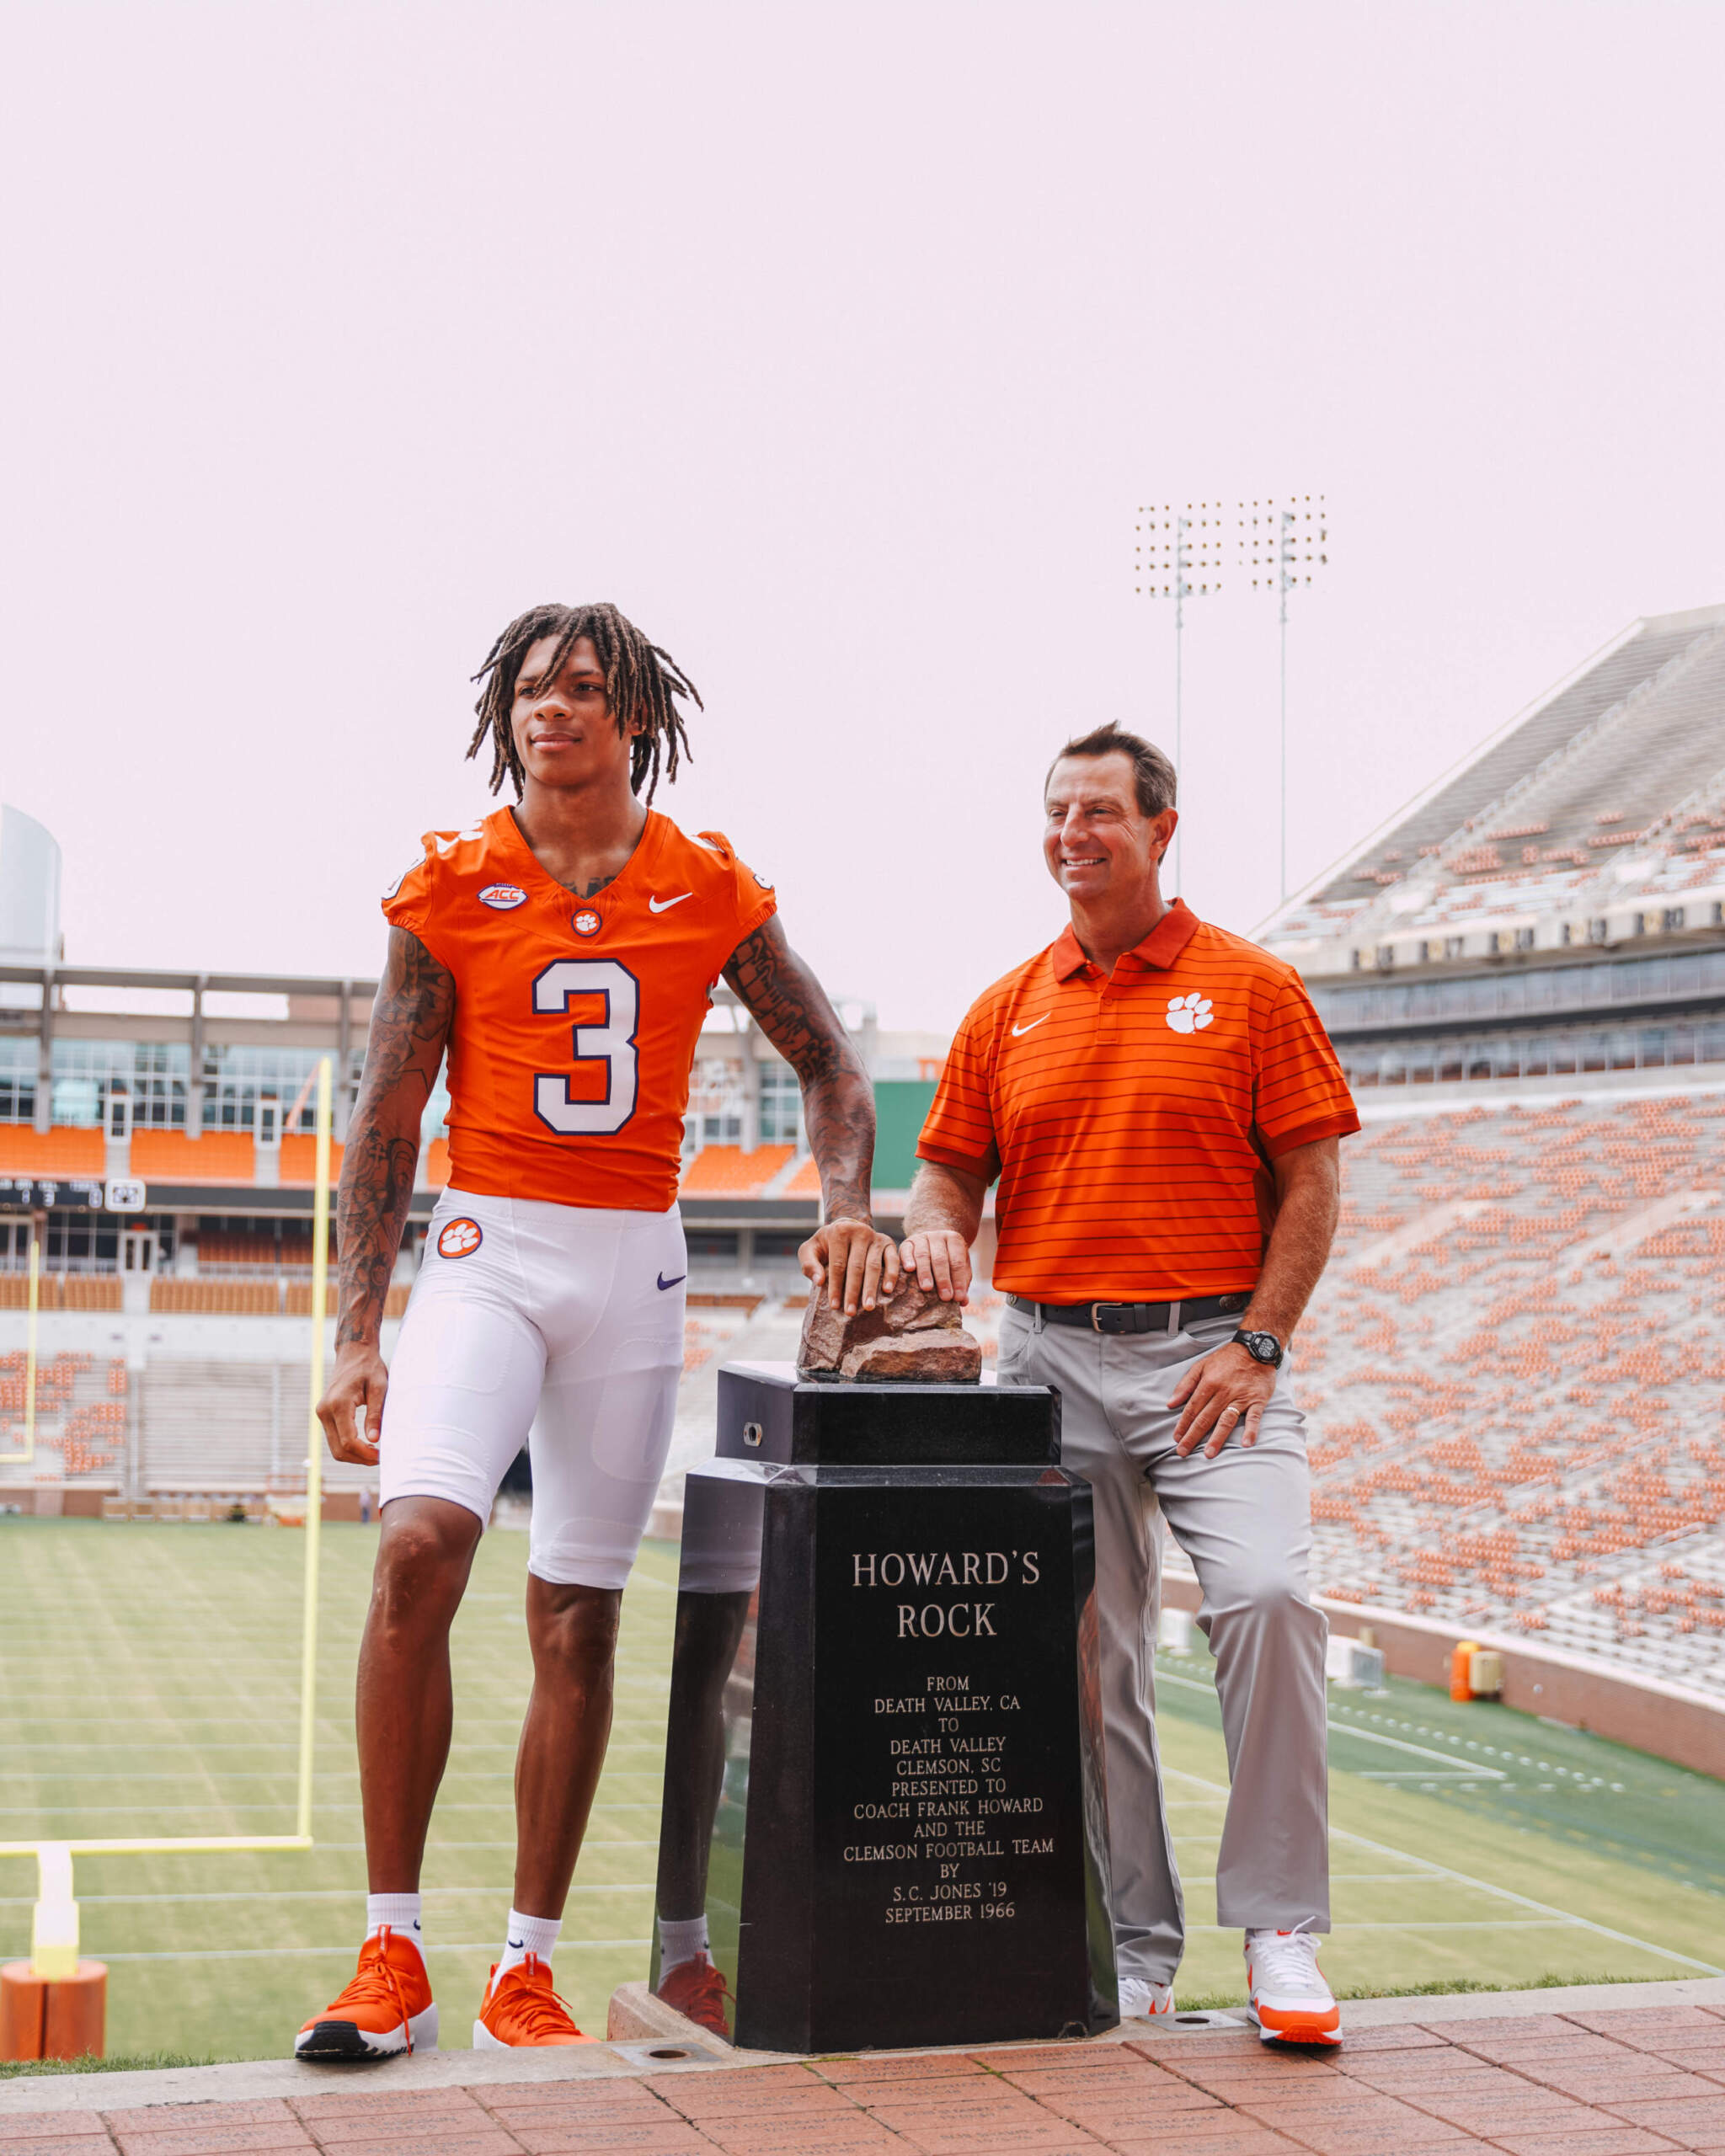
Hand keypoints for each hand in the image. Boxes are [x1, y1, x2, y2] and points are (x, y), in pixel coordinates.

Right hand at [317, 1342, 389, 1466]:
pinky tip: (365, 1444)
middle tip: (380, 1458)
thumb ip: (376, 1414)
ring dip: (354, 1455)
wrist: (353, 1353)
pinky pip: (334, 1438)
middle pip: (338, 1449)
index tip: (381, 1456)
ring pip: (334, 1447)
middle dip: (359, 1459)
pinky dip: (348, 1446)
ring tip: (375, 1453)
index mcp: (338, 1404)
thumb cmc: (370, 1368)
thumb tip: (374, 1440)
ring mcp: (321, 1412)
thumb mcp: (380, 1388)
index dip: (364, 1454)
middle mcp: (325, 1410)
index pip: (348, 1440)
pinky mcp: (323, 1414)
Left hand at [800, 1219, 901, 1315]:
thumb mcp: (810, 1250)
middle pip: (856, 1267)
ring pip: (874, 1266)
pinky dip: (891, 1275)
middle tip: (851, 1312)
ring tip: (868, 1307)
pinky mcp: (887, 1242)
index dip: (835, 1286)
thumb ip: (809, 1264)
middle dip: (853, 1292)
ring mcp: (875, 1237)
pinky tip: (887, 1290)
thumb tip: (819, 1281)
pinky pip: (892, 1260)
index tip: (835, 1305)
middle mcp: (859, 1231)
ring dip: (871, 1288)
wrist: (845, 1229)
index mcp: (839, 1231)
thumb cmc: (825, 1245)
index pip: (837, 1264)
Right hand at [898, 1228, 971, 1304]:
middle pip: (941, 1258)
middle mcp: (938, 1236)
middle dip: (943, 1279)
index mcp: (955, 1240)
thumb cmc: (948, 1258)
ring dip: (925, 1273)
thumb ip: (962, 1282)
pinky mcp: (907, 1242)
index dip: (958, 1280)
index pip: (958, 1262)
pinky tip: (910, 1270)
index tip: (957, 1297)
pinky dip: (908, 1260)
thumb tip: (964, 1301)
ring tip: (927, 1288)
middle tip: (944, 1296)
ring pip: (923, 1255)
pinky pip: (907, 1250)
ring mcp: (922, 1238)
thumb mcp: (959, 1267)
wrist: (932, 1240)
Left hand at [1168, 1342, 1276, 1458]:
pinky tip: (1245, 1444)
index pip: (1192, 1408)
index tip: (1176, 1438)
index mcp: (1208, 1383)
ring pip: (1226, 1420)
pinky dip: (1251, 1430)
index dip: (1183, 1424)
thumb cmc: (1226, 1359)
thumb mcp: (1202, 1365)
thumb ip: (1186, 1384)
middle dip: (1193, 1436)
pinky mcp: (1258, 1400)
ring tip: (1209, 1453)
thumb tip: (1171, 1403)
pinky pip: (1254, 1417)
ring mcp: (1241, 1397)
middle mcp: (1223, 1392)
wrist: (1256, 1349)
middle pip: (1205, 1418)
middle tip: (1183, 1452)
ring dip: (1217, 1438)